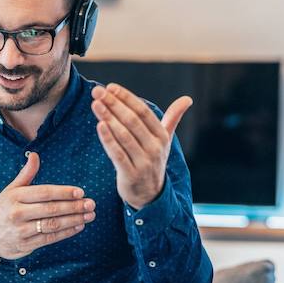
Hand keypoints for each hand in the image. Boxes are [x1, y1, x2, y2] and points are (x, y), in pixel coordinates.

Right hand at [0, 152, 95, 259]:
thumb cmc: (5, 208)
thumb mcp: (12, 189)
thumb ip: (26, 174)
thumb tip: (35, 155)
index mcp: (15, 197)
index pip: (44, 192)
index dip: (63, 192)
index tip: (80, 192)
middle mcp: (17, 213)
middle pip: (51, 209)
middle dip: (73, 207)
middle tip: (90, 204)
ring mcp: (21, 231)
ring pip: (52, 225)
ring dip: (73, 220)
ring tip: (89, 216)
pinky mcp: (26, 245)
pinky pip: (49, 239)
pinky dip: (66, 233)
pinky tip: (78, 227)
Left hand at [91, 83, 191, 209]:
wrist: (150, 195)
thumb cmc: (153, 161)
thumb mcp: (164, 140)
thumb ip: (173, 118)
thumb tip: (187, 99)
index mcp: (162, 136)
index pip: (143, 112)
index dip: (127, 98)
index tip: (111, 87)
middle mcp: (155, 148)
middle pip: (132, 121)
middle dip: (114, 104)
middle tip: (97, 92)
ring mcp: (143, 162)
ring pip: (124, 136)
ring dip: (108, 118)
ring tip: (95, 104)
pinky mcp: (130, 174)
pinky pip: (117, 154)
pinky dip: (108, 139)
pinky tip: (99, 125)